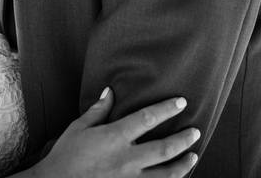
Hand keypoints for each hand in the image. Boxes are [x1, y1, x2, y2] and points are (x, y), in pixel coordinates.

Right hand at [32, 88, 199, 177]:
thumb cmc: (65, 156)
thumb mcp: (79, 128)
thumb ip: (98, 110)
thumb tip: (110, 91)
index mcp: (114, 137)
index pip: (147, 119)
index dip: (166, 109)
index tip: (180, 103)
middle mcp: (126, 159)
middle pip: (164, 148)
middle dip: (183, 140)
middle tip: (195, 132)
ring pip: (165, 174)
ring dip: (182, 165)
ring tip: (192, 156)